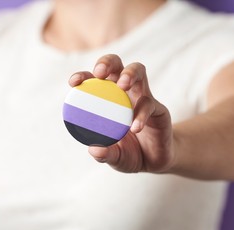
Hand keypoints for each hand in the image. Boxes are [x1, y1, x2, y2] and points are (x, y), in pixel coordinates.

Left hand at [68, 54, 174, 172]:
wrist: (155, 163)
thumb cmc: (130, 154)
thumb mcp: (115, 157)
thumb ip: (106, 154)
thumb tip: (94, 149)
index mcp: (108, 100)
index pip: (94, 81)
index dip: (83, 76)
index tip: (74, 82)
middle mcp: (125, 94)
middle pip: (117, 65)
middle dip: (107, 63)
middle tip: (100, 73)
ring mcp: (143, 98)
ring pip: (138, 72)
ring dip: (129, 73)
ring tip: (123, 85)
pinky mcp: (159, 109)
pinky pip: (150, 104)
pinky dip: (141, 114)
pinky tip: (135, 128)